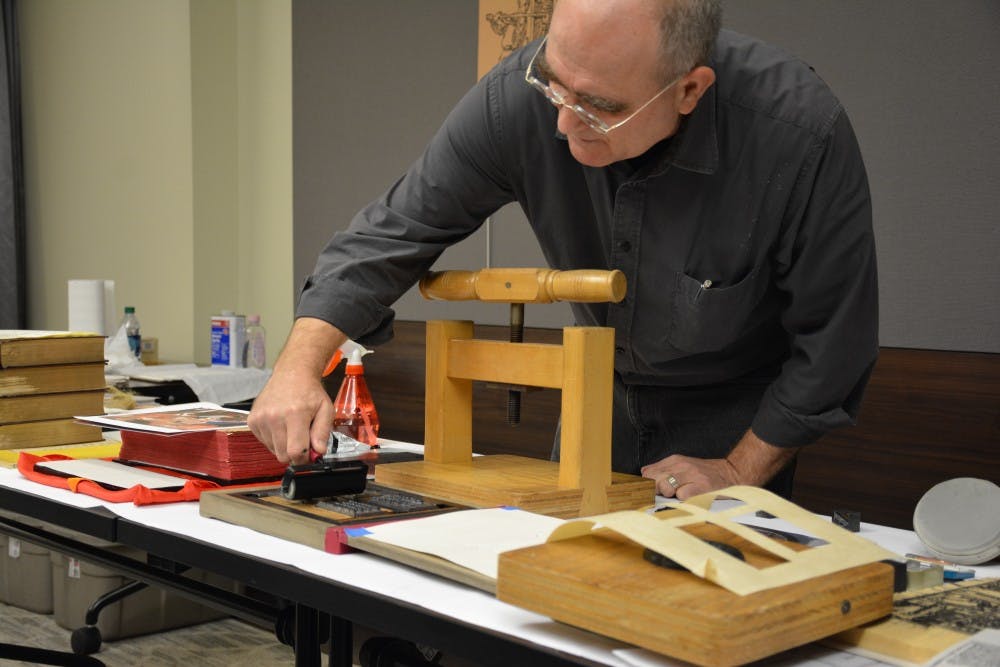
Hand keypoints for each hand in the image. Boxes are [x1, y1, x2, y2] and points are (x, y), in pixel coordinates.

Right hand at [247, 318, 345, 464]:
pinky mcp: (252, 420)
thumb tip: (318, 452)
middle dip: (295, 454)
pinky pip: (264, 442)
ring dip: (284, 446)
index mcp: (295, 414)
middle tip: (303, 441)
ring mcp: (260, 419)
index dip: (304, 459)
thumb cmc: (310, 392)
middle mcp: (274, 417)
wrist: (292, 373)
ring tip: (292, 428)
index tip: (310, 455)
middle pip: (283, 455)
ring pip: (273, 450)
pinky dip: (274, 439)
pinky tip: (281, 425)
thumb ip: (323, 432)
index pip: (296, 452)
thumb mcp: (326, 409)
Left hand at [641, 455, 738, 499]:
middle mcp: (681, 465)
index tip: (650, 492)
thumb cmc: (704, 473)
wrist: (731, 473)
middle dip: (657, 490)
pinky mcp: (701, 486)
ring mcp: (692, 475)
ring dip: (670, 494)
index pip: (647, 472)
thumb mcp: (682, 465)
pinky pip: (682, 496)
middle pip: (653, 480)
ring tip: (681, 493)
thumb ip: (663, 469)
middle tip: (669, 493)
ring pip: (665, 487)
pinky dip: (684, 499)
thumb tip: (644, 475)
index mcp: (674, 460)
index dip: (646, 485)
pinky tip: (691, 496)